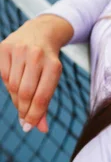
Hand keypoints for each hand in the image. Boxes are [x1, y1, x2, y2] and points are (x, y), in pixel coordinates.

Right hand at [0, 15, 72, 132]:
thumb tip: (40, 129)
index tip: (29, 127)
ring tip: (21, 102)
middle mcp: (36, 56)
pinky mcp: (4, 47)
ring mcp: (19, 50)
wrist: (40, 32)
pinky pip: (3, 75)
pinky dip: (8, 85)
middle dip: (24, 110)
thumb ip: (45, 104)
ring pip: (12, 85)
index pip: (42, 98)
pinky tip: (14, 85)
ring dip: (16, 99)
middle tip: (24, 121)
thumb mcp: (52, 80)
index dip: (34, 116)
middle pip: (25, 93)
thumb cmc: (47, 62)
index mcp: (54, 66)